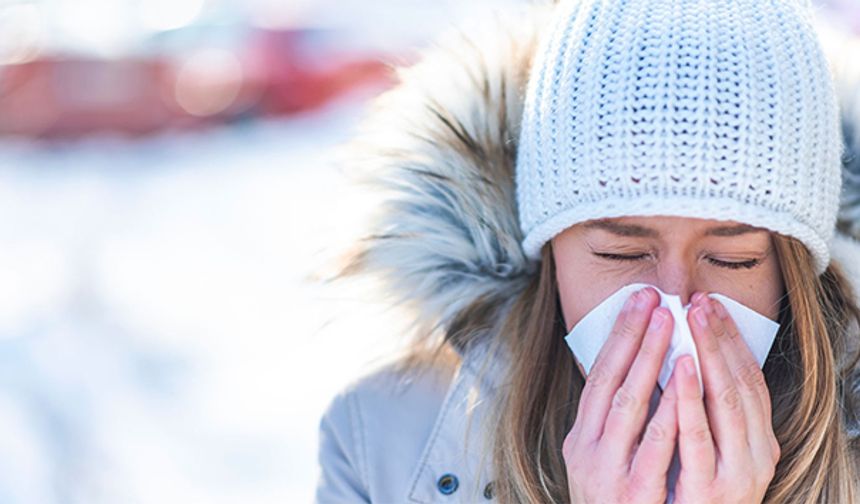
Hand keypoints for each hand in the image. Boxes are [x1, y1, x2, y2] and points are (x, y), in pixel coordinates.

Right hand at [563, 287, 679, 502]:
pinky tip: (682, 384)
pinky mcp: (633, 496)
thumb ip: (614, 424)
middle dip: (635, 336)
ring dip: (650, 362)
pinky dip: (667, 413)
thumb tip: (637, 370)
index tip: (638, 300)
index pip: (597, 374)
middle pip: (610, 381)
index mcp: (581, 438)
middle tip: (656, 299)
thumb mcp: (602, 461)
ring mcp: (608, 473)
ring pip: (628, 406)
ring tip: (672, 326)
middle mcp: (588, 451)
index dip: (619, 335)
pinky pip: (653, 449)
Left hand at [671, 294, 779, 502]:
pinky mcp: (708, 492)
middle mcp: (754, 456)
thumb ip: (703, 413)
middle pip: (739, 382)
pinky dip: (691, 399)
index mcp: (755, 442)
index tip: (708, 304)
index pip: (747, 378)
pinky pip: (699, 437)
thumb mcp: (707, 451)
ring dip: (709, 356)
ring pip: (726, 403)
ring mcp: (735, 475)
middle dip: (718, 338)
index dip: (729, 340)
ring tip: (691, 319)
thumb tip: (683, 358)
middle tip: (699, 300)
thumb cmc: (690, 496)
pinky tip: (681, 366)